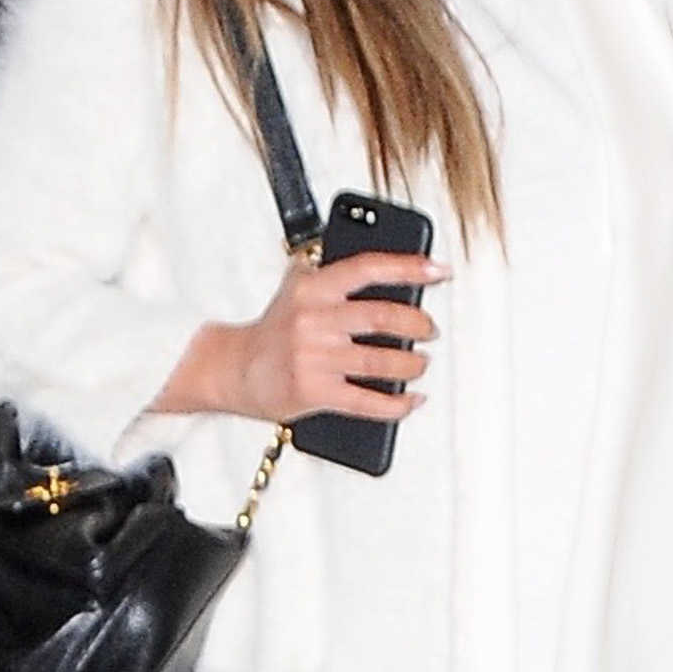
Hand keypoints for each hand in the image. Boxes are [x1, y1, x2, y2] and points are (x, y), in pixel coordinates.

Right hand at [154, 251, 444, 422]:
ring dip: (412, 365)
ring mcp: (315, 358)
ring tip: (420, 363)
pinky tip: (412, 400)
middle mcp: (313, 320)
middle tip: (430, 329)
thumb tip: (387, 268)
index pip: (367, 268)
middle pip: (383, 317)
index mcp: (312, 288)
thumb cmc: (274, 330)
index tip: (439, 270)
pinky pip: (368, 402)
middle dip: (418, 324)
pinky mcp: (315, 392)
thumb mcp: (296, 289)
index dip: (408, 266)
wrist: (233, 369)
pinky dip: (397, 405)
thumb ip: (331, 274)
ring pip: (381, 362)